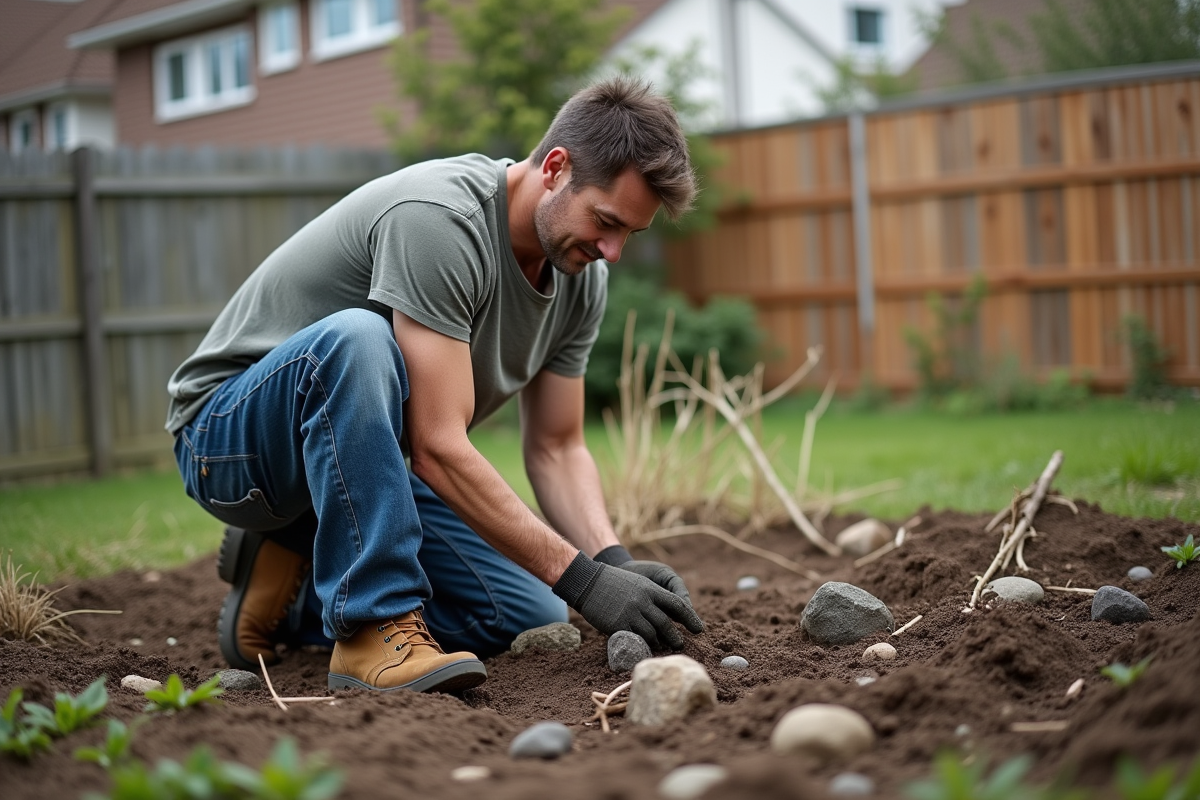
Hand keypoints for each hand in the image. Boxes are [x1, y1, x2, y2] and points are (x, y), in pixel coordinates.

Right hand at [553, 552, 703, 648]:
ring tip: (662, 648)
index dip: (690, 618)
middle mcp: (643, 602)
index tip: (698, 628)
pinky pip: (635, 640)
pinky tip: (645, 649)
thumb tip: (668, 610)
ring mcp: (630, 614)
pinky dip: (643, 647)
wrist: (587, 582)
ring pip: (652, 634)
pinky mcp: (618, 625)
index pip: (677, 604)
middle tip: (679, 644)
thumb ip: (652, 595)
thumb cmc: (612, 582)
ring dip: (659, 643)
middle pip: (666, 623)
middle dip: (675, 637)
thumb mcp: (637, 582)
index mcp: (650, 589)